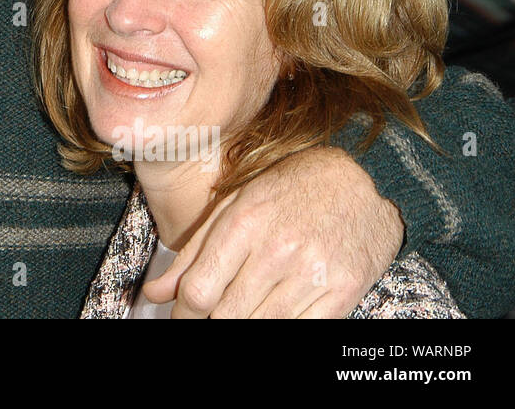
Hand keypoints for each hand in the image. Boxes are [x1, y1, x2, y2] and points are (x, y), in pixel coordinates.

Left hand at [144, 147, 403, 317]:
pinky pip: (299, 330)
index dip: (182, 314)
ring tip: (239, 311)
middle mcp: (278, 251)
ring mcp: (313, 274)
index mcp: (244, 224)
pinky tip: (270, 313)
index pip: (198, 291)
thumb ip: (192, 252)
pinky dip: (279, 326)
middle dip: (209, 321)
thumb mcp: (234, 206)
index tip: (181, 316)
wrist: (360, 185)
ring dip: (243, 324)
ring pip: (260, 327)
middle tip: (209, 314)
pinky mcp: (343, 293)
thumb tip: (153, 294)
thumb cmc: (288, 191)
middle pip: (225, 315)